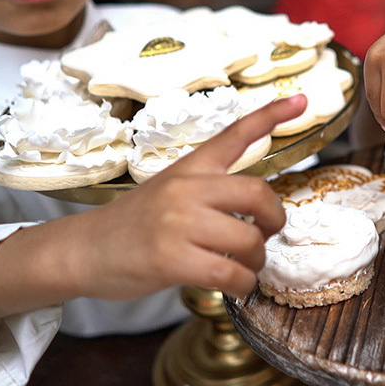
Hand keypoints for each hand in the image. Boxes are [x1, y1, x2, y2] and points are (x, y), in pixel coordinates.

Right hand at [0, 95, 307, 323]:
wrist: (81, 250)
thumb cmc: (132, 225)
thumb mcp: (168, 190)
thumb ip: (208, 191)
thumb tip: (255, 211)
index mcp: (189, 168)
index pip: (235, 134)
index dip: (271, 115)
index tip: (303, 99)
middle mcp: (186, 189)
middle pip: (258, 193)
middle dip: (275, 219)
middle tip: (267, 235)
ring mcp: (178, 223)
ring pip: (249, 239)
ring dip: (257, 261)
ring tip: (244, 267)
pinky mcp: (171, 258)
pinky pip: (230, 273)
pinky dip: (243, 285)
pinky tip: (235, 286)